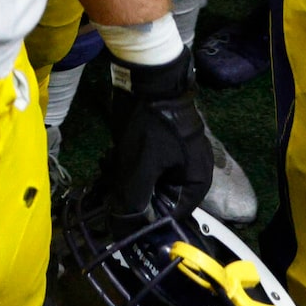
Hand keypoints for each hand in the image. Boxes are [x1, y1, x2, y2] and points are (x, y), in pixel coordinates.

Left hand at [97, 52, 212, 219]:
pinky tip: (112, 158)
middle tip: (110, 187)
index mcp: (196, 182)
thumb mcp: (140, 165)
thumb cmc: (150, 123)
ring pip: (149, 182)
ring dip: (128, 180)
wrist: (149, 77)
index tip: (122, 217)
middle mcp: (191, 173)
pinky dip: (129, 165)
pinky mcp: (162, 145)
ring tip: (109, 168)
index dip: (147, 219)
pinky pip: (147, 166)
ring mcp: (177, 157)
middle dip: (134, 195)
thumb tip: (124, 228)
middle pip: (160, 199)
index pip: (172, 215)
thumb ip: (134, 199)